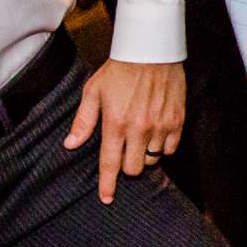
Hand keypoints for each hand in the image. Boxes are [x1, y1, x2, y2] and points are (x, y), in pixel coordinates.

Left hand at [64, 58, 187, 203]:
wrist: (151, 49)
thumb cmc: (119, 69)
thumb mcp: (93, 91)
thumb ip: (83, 121)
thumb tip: (70, 144)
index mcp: (115, 123)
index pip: (110, 164)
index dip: (108, 185)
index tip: (107, 198)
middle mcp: (139, 128)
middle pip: (133, 168)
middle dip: (126, 166)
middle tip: (124, 153)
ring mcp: (160, 125)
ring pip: (152, 159)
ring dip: (144, 155)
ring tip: (140, 139)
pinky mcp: (177, 120)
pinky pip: (170, 149)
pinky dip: (162, 147)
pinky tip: (156, 135)